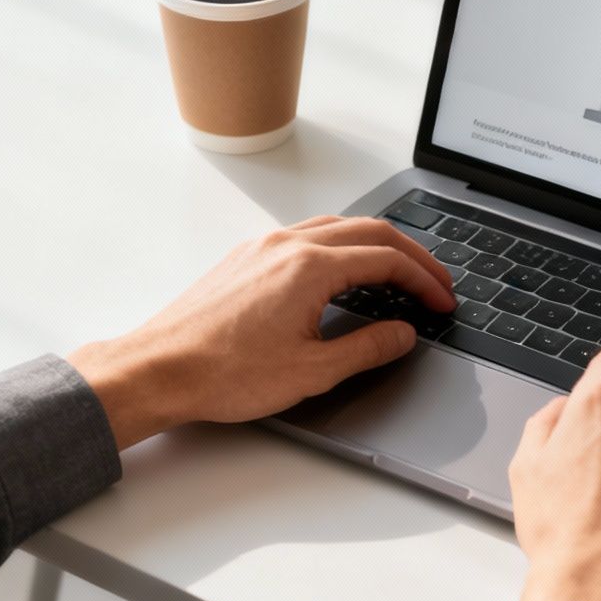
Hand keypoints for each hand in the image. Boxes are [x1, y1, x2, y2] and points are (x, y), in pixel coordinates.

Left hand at [68, 215, 456, 448]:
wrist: (158, 369)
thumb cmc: (222, 373)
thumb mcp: (311, 372)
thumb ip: (367, 348)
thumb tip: (402, 333)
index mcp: (309, 267)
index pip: (387, 259)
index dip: (425, 281)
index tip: (442, 303)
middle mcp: (287, 244)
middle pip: (369, 231)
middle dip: (411, 256)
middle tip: (435, 283)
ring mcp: (262, 246)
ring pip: (337, 227)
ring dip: (376, 244)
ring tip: (399, 274)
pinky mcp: (245, 257)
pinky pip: (306, 234)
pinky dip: (341, 246)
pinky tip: (344, 272)